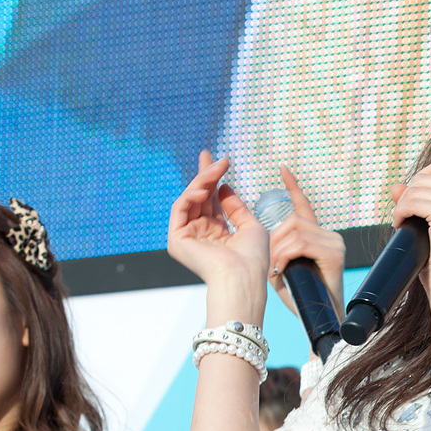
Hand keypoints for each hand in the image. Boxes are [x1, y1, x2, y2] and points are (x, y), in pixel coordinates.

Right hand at [168, 152, 268, 320]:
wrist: (243, 277)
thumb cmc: (253, 259)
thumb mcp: (251, 226)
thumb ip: (237, 207)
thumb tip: (224, 187)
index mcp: (217, 234)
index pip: (211, 202)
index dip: (214, 180)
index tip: (222, 162)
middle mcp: (201, 235)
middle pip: (198, 197)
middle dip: (204, 174)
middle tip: (209, 153)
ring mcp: (187, 237)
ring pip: (190, 199)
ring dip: (202, 180)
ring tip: (217, 167)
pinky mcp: (177, 240)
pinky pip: (179, 209)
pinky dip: (190, 195)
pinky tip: (203, 188)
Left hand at [268, 166, 345, 320]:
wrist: (320, 320)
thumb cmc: (301, 298)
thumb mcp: (283, 267)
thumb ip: (276, 248)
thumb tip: (263, 233)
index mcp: (318, 237)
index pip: (303, 206)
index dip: (293, 187)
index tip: (283, 169)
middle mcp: (329, 236)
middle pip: (292, 220)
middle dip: (274, 240)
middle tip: (272, 264)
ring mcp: (334, 244)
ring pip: (294, 232)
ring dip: (279, 251)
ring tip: (278, 270)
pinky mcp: (334, 254)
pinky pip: (300, 244)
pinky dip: (286, 256)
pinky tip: (283, 270)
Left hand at [389, 158, 430, 298]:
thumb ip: (419, 200)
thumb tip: (396, 186)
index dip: (421, 179)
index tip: (414, 201)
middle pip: (427, 175)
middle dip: (409, 193)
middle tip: (404, 216)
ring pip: (417, 187)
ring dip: (403, 204)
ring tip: (402, 222)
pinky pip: (412, 202)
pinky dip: (400, 212)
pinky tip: (400, 225)